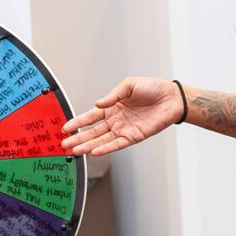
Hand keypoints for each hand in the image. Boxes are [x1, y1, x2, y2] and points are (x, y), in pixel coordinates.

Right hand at [61, 77, 183, 156]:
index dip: (78, 122)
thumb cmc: (153, 88)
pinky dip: (106, 148)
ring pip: (102, 140)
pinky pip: (117, 144)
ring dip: (88, 146)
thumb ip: (112, 95)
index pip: (90, 116)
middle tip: (64, 144)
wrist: (172, 98)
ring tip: (75, 151)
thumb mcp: (129, 85)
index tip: (65, 128)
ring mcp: (124, 129)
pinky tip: (95, 151)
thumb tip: (98, 104)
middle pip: (93, 131)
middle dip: (78, 138)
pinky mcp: (134, 136)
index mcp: (112, 107)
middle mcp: (116, 120)